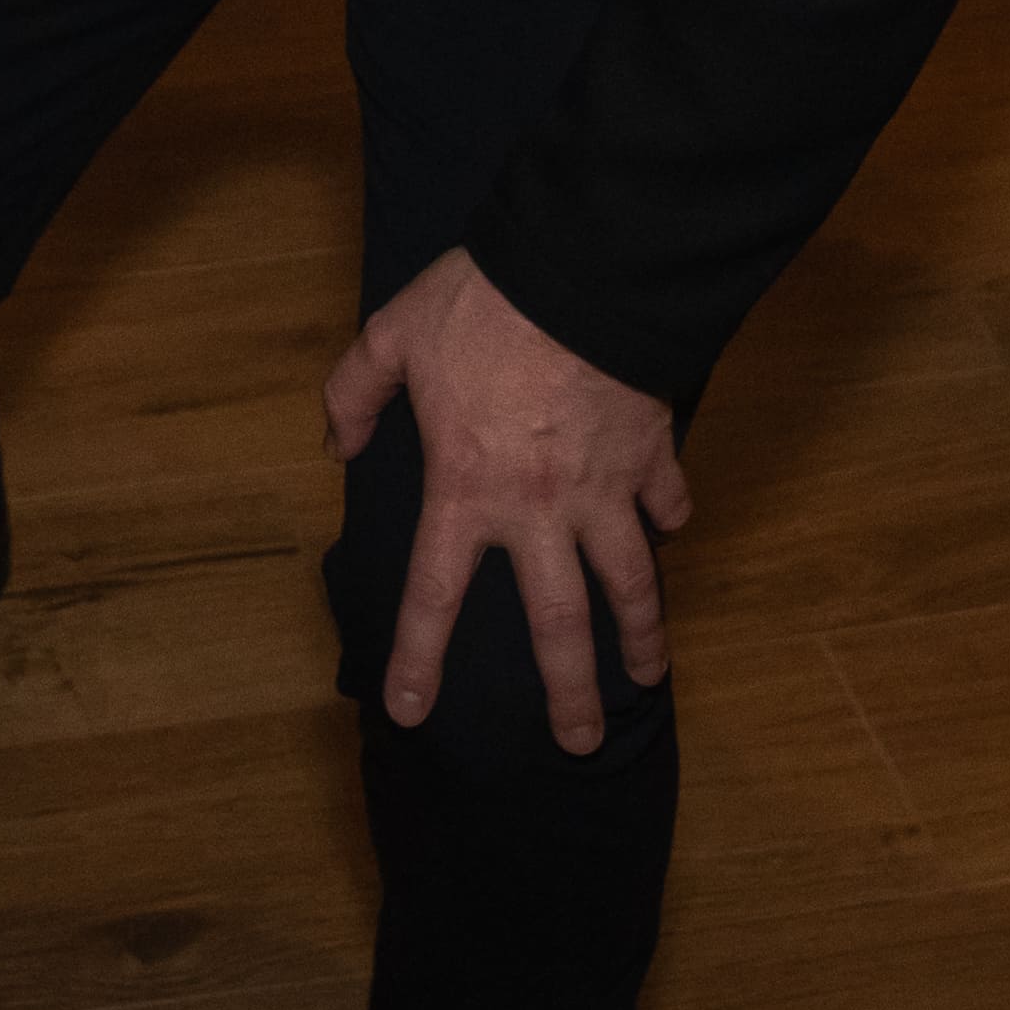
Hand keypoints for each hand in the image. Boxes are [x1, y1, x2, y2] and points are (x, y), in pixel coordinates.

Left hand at [324, 247, 693, 747]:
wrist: (579, 268)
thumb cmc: (481, 302)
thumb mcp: (393, 333)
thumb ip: (355, 390)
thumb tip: (336, 440)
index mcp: (466, 488)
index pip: (434, 594)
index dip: (420, 658)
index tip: (412, 713)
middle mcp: (538, 508)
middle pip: (558, 623)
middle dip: (569, 691)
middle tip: (575, 742)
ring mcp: (604, 488)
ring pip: (631, 582)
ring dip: (643, 633)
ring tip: (650, 674)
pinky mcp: (652, 454)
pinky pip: (668, 501)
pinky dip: (672, 521)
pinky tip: (672, 534)